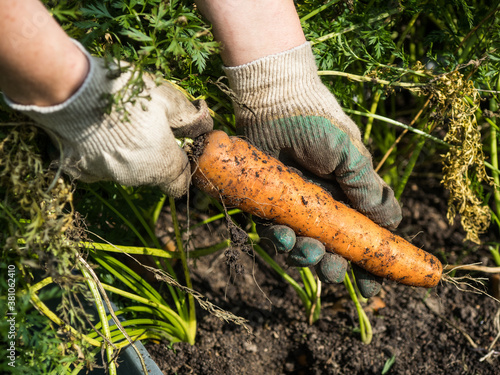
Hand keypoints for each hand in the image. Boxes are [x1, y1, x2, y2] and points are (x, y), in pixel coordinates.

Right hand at [4, 41, 212, 196]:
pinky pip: (97, 166)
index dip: (182, 168)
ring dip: (129, 154)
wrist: (67, 89)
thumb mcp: (168, 98)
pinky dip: (101, 153)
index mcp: (161, 165)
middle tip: (148, 126)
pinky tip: (96, 130)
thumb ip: (190, 118)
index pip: (180, 183)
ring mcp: (105, 176)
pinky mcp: (78, 168)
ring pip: (127, 171)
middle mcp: (135, 178)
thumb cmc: (125, 93)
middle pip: (153, 175)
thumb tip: (205, 127)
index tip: (178, 150)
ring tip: (119, 122)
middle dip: (155, 156)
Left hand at [224, 42, 400, 296]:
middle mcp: (323, 207)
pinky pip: (272, 232)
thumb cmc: (318, 123)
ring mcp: (294, 208)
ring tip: (307, 248)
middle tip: (334, 270)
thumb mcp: (350, 154)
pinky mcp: (267, 204)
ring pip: (302, 247)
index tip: (374, 288)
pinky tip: (282, 234)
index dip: (369, 265)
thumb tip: (391, 222)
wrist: (276, 102)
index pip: (363, 239)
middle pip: (332, 250)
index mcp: (349, 198)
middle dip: (334, 267)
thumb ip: (367, 187)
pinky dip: (279, 239)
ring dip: (306, 256)